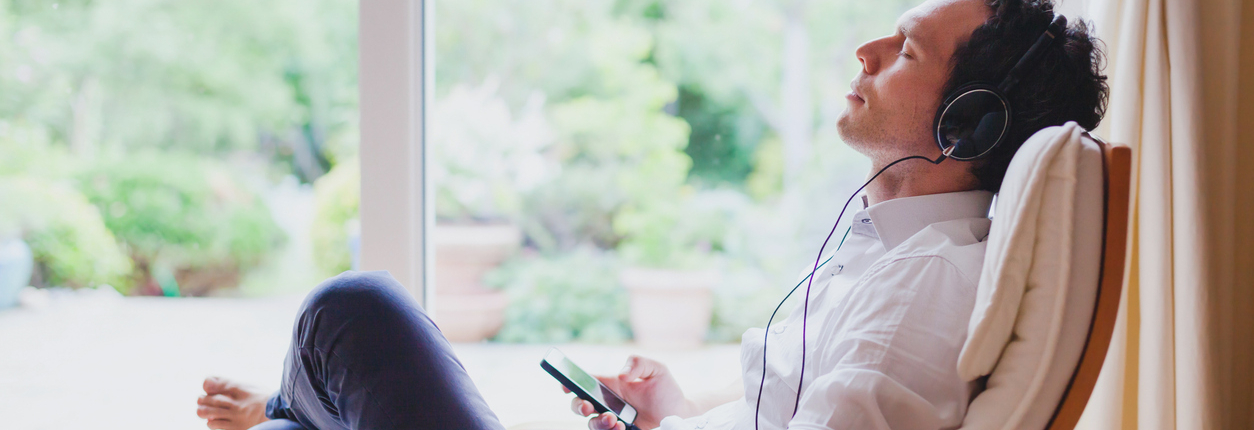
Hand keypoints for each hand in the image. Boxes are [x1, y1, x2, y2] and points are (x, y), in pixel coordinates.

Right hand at [566, 355, 697, 429]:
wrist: (681, 415)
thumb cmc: (666, 390)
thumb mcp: (657, 370)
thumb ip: (639, 364)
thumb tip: (622, 375)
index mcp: (611, 385)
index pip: (583, 382)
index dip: (568, 382)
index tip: (565, 385)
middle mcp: (607, 403)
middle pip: (579, 405)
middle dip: (577, 406)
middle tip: (588, 406)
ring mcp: (613, 420)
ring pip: (591, 424)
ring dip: (597, 422)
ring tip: (613, 420)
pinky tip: (621, 427)